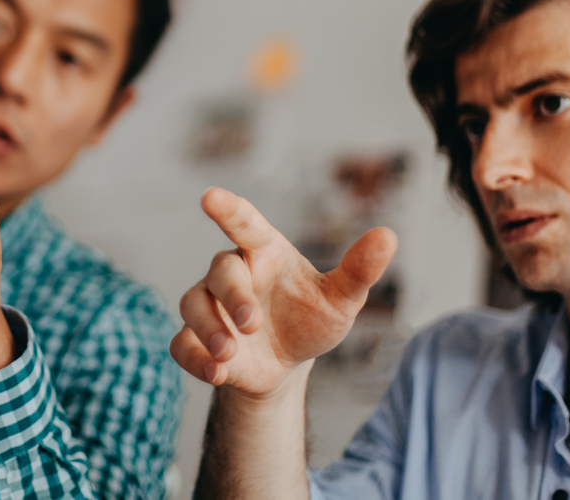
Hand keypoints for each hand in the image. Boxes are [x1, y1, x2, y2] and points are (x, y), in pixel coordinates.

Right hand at [171, 187, 396, 398]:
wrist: (286, 364)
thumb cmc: (311, 318)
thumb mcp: (341, 300)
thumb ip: (359, 270)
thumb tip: (388, 236)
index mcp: (263, 252)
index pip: (244, 223)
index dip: (227, 208)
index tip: (210, 196)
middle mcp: (232, 272)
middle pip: (219, 272)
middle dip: (232, 297)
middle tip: (251, 324)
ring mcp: (209, 305)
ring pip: (192, 304)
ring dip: (208, 329)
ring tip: (229, 354)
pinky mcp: (196, 338)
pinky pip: (181, 343)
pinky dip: (195, 359)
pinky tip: (218, 374)